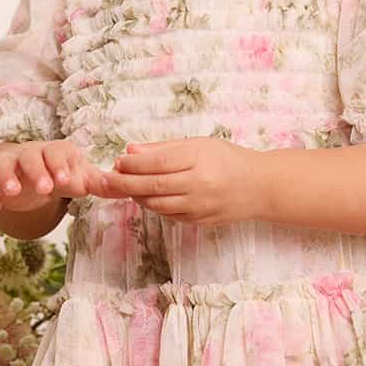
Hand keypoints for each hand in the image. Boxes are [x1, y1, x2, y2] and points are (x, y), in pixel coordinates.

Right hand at [0, 139, 106, 215]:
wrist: (23, 172)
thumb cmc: (57, 173)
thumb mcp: (78, 177)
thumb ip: (99, 183)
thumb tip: (126, 186)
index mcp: (56, 152)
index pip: (59, 152)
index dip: (61, 165)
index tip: (65, 180)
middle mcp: (31, 155)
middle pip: (32, 156)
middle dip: (38, 171)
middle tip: (45, 189)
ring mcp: (10, 165)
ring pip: (6, 166)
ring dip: (9, 177)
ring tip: (14, 192)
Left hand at [104, 137, 255, 225]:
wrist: (260, 187)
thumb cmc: (228, 159)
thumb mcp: (199, 145)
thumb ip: (163, 149)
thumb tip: (130, 151)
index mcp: (198, 159)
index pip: (156, 163)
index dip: (132, 164)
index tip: (118, 162)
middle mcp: (198, 184)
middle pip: (152, 186)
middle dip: (124, 183)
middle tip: (105, 180)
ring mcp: (199, 206)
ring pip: (156, 204)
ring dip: (136, 196)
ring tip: (125, 187)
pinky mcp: (199, 221)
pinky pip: (168, 214)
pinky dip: (153, 206)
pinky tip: (146, 196)